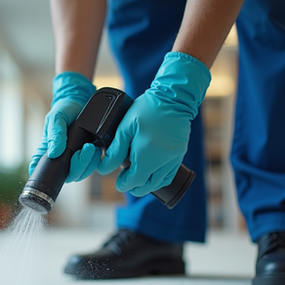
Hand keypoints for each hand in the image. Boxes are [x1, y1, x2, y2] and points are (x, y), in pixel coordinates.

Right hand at [29, 71, 98, 181]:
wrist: (80, 102)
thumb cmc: (64, 110)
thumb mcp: (55, 119)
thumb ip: (55, 135)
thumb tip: (54, 153)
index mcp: (47, 152)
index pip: (40, 170)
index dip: (46, 176)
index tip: (57, 169)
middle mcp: (60, 159)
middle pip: (67, 176)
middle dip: (78, 166)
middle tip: (86, 148)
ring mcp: (74, 159)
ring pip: (80, 173)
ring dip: (88, 163)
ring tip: (91, 146)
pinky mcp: (87, 157)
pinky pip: (91, 167)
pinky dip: (95, 160)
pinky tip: (96, 147)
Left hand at [97, 52, 210, 195]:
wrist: (174, 98)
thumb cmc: (147, 109)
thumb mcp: (125, 127)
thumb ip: (115, 149)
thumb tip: (104, 168)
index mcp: (147, 154)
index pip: (135, 181)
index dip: (124, 184)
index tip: (118, 182)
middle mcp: (163, 160)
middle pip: (147, 185)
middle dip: (135, 186)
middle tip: (125, 180)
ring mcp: (174, 158)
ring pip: (159, 182)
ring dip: (147, 184)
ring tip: (137, 177)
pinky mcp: (180, 154)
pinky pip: (169, 175)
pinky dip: (159, 179)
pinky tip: (151, 173)